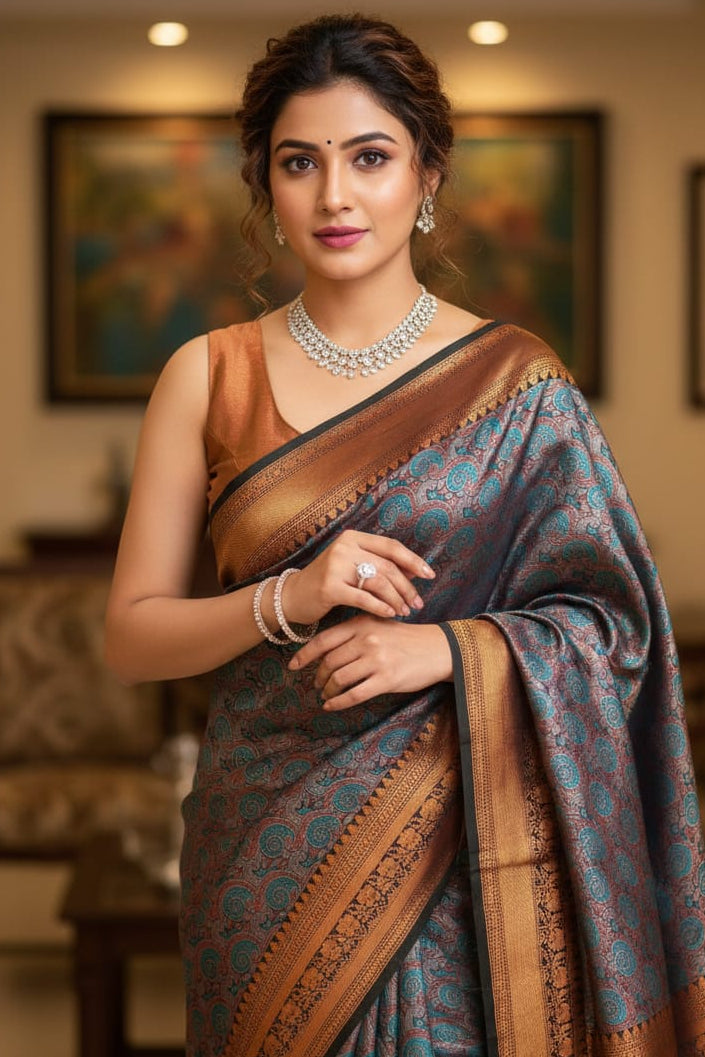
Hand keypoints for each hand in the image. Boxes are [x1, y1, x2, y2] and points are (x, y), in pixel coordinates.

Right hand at [277, 529, 434, 626]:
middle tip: (418, 603)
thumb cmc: (329, 582)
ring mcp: (335, 566)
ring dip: (396, 599)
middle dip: (407, 587)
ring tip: (405, 611)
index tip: (429, 575)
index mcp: (353, 538)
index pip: (391, 547)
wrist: (293, 596)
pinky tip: (390, 614)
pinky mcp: (329, 587)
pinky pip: (363, 598)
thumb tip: (414, 570)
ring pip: (378, 582)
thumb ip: (380, 565)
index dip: (413, 561)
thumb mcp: (353, 566)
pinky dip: (380, 607)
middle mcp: (344, 547)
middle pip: (387, 566)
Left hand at [288, 615, 452, 710]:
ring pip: (339, 679)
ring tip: (325, 694)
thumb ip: (354, 632)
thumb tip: (324, 650)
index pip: (323, 640)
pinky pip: (354, 695)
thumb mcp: (378, 625)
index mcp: (361, 623)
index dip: (304, 655)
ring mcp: (377, 659)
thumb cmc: (405, 638)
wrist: (437, 649)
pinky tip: (331, 705)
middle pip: (329, 662)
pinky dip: (338, 702)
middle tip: (315, 684)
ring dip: (327, 690)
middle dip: (318, 676)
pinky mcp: (387, 679)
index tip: (293, 665)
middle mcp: (367, 639)